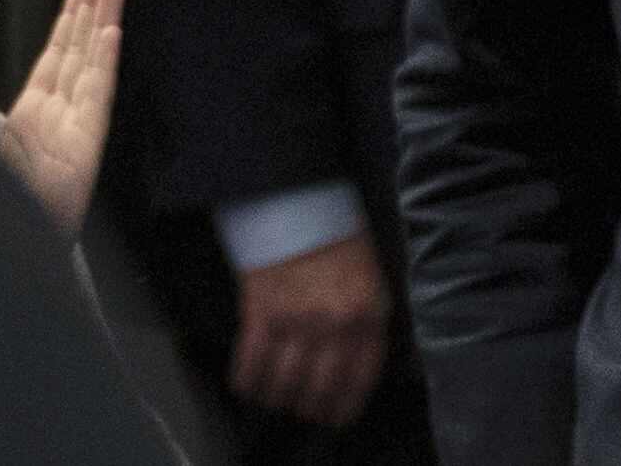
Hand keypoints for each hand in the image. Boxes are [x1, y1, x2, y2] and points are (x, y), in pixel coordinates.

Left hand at [0, 0, 123, 233]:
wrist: (5, 258)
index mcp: (30, 116)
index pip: (57, 55)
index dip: (71, 17)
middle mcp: (57, 117)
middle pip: (80, 49)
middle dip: (92, 5)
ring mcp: (74, 131)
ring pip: (92, 63)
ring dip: (102, 22)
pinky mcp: (84, 150)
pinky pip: (96, 97)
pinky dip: (103, 63)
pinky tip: (110, 31)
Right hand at [233, 232, 391, 431]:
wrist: (300, 203)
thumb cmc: (339, 239)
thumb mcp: (372, 278)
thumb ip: (368, 322)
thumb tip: (358, 363)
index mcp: (367, 314)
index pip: (359, 379)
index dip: (346, 406)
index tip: (337, 416)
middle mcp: (333, 325)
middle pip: (319, 390)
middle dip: (311, 408)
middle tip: (305, 409)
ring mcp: (295, 323)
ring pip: (284, 386)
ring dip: (279, 399)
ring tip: (279, 398)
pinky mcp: (259, 315)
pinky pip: (250, 368)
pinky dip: (248, 384)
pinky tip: (250, 385)